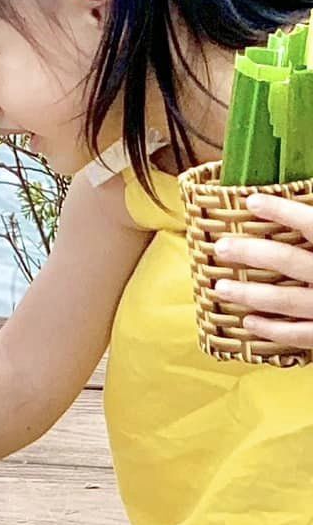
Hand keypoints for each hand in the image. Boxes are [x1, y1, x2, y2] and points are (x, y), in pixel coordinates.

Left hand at [213, 195, 312, 348]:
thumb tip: (312, 188)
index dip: (282, 211)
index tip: (251, 201)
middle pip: (291, 261)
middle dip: (252, 253)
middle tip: (222, 246)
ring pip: (289, 301)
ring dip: (251, 294)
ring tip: (220, 286)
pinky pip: (303, 336)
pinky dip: (274, 332)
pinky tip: (248, 323)